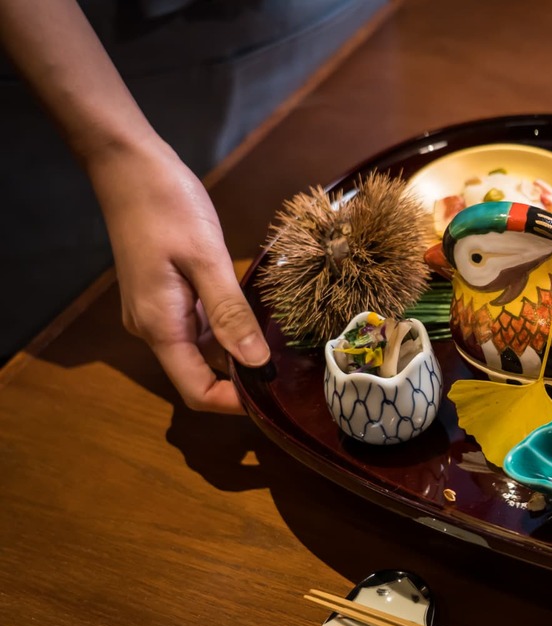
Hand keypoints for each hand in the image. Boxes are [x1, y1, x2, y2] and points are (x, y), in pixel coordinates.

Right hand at [89, 142, 268, 413]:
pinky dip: (228, 327)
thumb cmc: (166, 206)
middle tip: (292, 371)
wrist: (129, 166)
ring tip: (285, 345)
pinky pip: (199, 325)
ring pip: (202, 350)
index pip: (195, 391)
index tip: (275, 398)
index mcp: (159, 326)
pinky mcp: (165, 294)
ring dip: (238, 351)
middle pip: (200, 375)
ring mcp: (157, 311)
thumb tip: (257, 364)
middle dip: (242, 379)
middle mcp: (154, 327)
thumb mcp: (206, 259)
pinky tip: (258, 315)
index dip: (233, 403)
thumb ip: (230, 314)